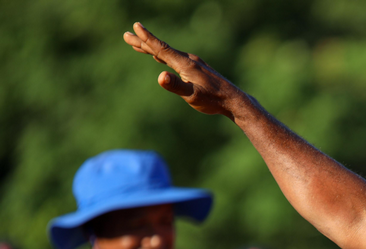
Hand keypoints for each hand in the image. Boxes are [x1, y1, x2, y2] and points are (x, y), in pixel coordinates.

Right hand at [123, 22, 246, 119]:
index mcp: (185, 64)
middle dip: (144, 42)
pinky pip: (175, 59)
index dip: (147, 39)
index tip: (135, 27)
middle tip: (126, 35)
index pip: (162, 49)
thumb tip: (160, 76)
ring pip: (168, 53)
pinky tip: (160, 58)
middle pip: (162, 49)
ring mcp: (193, 64)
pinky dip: (163, 55)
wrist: (233, 100)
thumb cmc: (213, 100)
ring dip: (152, 48)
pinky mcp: (197, 70)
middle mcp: (188, 60)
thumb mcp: (192, 95)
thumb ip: (176, 86)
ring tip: (138, 45)